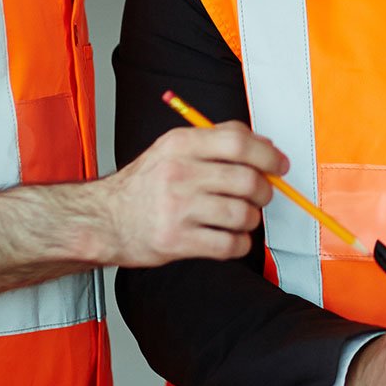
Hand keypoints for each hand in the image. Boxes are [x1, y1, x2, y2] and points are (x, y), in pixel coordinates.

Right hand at [94, 124, 287, 265]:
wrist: (105, 220)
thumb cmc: (145, 185)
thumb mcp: (173, 148)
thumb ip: (217, 140)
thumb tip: (265, 144)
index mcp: (181, 144)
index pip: (238, 142)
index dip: (268, 154)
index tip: (279, 164)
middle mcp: (179, 173)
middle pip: (247, 180)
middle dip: (264, 191)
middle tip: (260, 196)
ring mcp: (177, 209)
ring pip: (242, 215)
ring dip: (250, 220)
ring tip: (239, 218)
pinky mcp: (176, 241)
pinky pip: (229, 245)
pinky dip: (239, 244)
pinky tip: (230, 238)